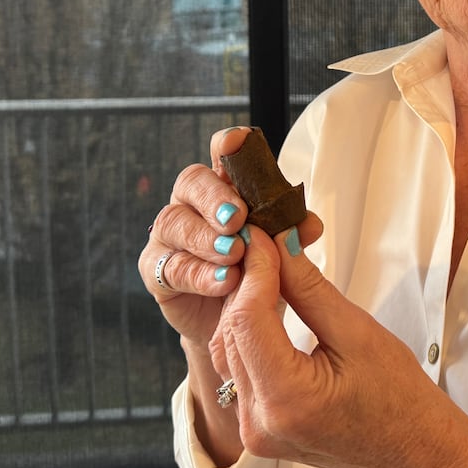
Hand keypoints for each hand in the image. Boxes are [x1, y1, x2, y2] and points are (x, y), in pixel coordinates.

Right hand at [138, 126, 323, 346]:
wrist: (236, 326)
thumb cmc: (258, 276)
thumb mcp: (282, 254)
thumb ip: (293, 234)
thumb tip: (310, 224)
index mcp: (225, 189)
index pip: (222, 156)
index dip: (228, 145)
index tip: (238, 141)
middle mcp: (192, 205)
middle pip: (191, 182)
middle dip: (214, 198)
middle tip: (238, 218)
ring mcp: (170, 237)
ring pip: (174, 222)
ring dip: (206, 237)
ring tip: (234, 254)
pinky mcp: (157, 272)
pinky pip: (170, 267)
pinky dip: (198, 274)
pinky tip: (223, 282)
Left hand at [215, 228, 467, 467]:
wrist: (415, 448)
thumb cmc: (400, 397)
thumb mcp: (357, 331)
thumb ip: (309, 288)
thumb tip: (279, 245)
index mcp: (287, 399)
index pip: (248, 318)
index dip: (254, 270)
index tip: (263, 235)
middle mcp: (259, 422)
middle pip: (232, 333)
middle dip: (246, 283)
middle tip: (265, 243)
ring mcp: (254, 431)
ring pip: (228, 350)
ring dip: (243, 308)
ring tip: (268, 270)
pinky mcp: (258, 429)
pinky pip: (239, 372)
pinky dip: (248, 335)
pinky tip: (266, 307)